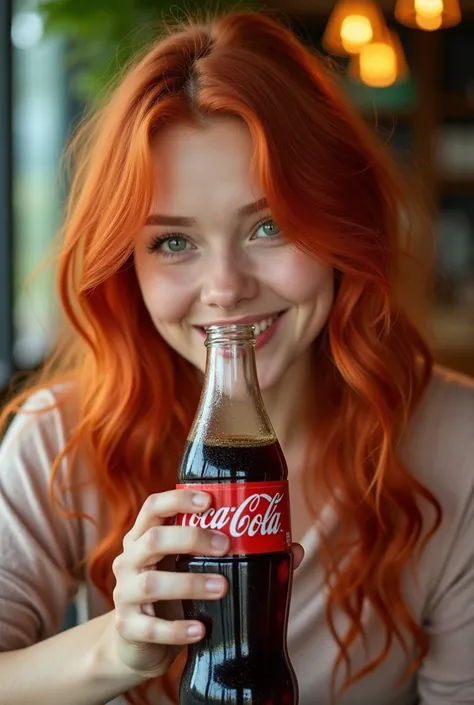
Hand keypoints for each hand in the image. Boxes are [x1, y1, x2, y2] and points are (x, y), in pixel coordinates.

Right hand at [104, 489, 304, 681]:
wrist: (138, 644)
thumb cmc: (174, 595)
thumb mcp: (194, 569)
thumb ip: (235, 557)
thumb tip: (294, 549)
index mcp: (144, 538)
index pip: (153, 507)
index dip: (178, 500)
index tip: (209, 500)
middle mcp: (129, 560)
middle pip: (152, 539)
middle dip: (190, 538)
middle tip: (226, 544)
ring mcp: (124, 594)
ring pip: (150, 583)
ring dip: (189, 583)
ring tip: (221, 587)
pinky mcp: (128, 628)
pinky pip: (150, 627)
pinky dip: (176, 629)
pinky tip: (200, 630)